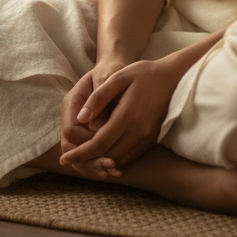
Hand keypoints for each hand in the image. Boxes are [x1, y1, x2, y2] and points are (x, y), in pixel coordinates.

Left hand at [59, 56, 183, 170]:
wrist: (173, 78)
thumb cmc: (143, 74)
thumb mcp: (118, 78)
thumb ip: (98, 98)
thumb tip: (80, 118)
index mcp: (127, 116)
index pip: (99, 144)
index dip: (79, 153)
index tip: (63, 158)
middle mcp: (138, 132)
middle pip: (107, 157)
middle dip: (87, 162)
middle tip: (69, 160)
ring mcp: (146, 138)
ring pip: (118, 160)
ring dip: (100, 163)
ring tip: (83, 158)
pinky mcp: (151, 140)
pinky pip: (129, 157)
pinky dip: (114, 159)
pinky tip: (102, 154)